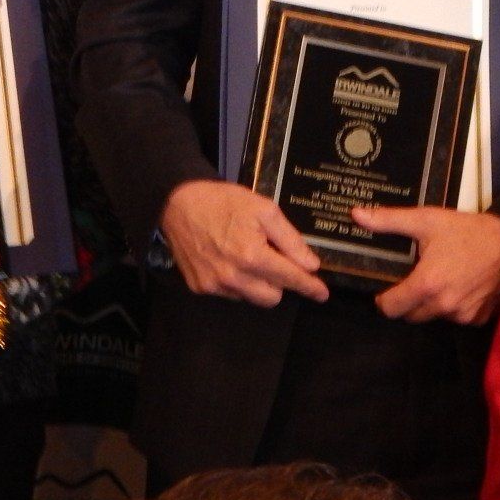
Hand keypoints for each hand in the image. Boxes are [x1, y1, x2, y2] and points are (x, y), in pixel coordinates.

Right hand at [160, 180, 329, 308]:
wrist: (178, 203)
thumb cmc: (223, 202)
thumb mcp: (263, 209)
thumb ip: (289, 239)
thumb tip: (310, 264)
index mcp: (252, 255)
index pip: (289, 278)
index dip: (309, 286)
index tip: (322, 294)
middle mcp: (233, 277)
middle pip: (273, 297)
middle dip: (280, 282)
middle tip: (273, 259)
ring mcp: (214, 285)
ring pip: (251, 298)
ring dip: (257, 283)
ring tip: (247, 256)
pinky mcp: (200, 288)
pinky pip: (230, 294)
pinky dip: (236, 282)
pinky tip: (228, 260)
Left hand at [351, 206, 499, 324]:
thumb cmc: (466, 230)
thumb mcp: (426, 220)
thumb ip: (389, 221)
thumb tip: (356, 215)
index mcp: (427, 284)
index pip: (391, 309)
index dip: (384, 300)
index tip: (387, 289)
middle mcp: (444, 305)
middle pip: (411, 315)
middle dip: (408, 301)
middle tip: (416, 279)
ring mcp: (463, 315)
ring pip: (434, 317)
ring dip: (431, 304)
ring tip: (440, 279)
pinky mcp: (479, 318)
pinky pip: (456, 318)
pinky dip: (454, 307)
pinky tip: (459, 286)